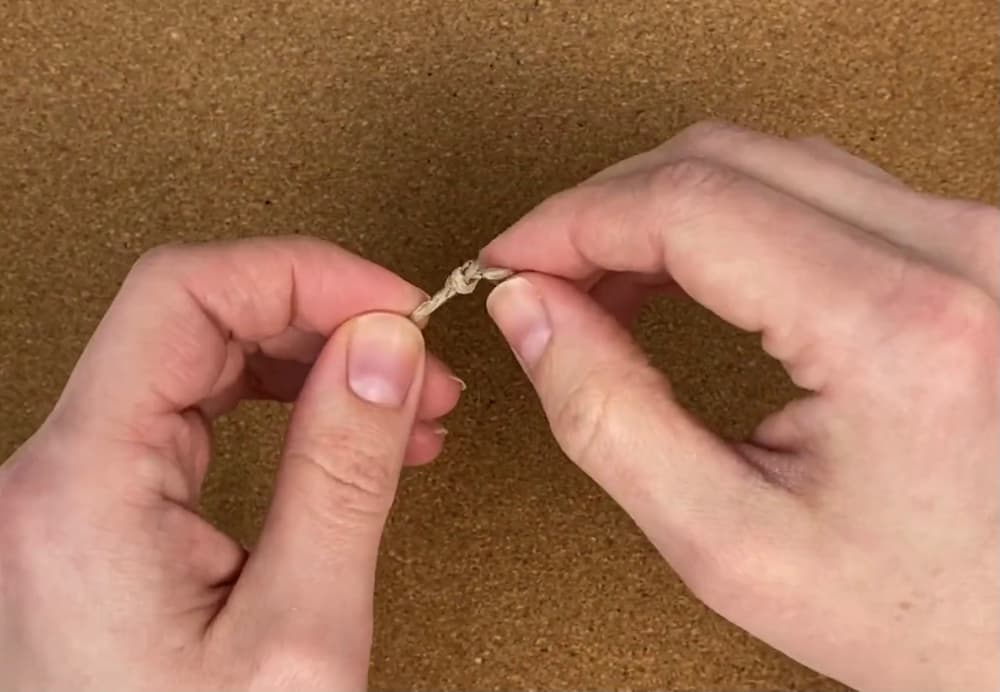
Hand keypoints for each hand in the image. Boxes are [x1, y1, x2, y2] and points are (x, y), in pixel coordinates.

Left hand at [0, 237, 461, 689]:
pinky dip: (277, 405)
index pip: (183, 295)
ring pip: (194, 359)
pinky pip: (193, 417)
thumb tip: (385, 348)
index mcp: (83, 484)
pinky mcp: (101, 516)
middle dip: (318, 316)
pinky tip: (343, 428)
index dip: (302, 274)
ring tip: (400, 394)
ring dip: (305, 357)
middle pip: (189, 316)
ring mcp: (73, 494)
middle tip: (412, 351)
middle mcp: (57, 474)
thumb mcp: (299, 631)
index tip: (392, 304)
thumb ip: (344, 472)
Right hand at [481, 121, 998, 690]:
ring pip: (763, 159)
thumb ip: (608, 418)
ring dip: (657, 209)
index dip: (570, 221)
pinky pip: (812, 185)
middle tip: (540, 275)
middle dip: (603, 210)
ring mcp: (973, 240)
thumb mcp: (729, 544)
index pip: (685, 205)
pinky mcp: (966, 247)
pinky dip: (720, 216)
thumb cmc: (919, 608)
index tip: (509, 260)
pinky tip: (677, 270)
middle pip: (720, 159)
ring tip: (597, 283)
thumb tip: (532, 312)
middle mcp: (953, 255)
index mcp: (895, 328)